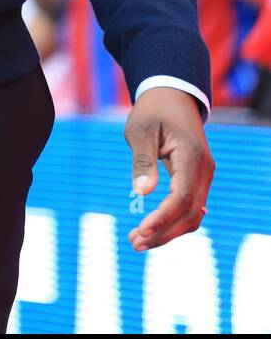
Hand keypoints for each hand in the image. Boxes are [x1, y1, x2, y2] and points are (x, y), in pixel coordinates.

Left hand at [125, 87, 214, 251]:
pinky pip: (190, 207)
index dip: (162, 218)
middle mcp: (204, 169)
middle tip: (134, 243)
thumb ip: (142, 161)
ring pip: (193, 214)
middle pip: (190, 213)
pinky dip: (173, 221)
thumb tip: (142, 192)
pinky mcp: (198, 179)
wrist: (171, 95)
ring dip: (168, 231)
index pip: (181, 198)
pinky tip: (154, 230)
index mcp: (192, 156)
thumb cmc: (153, 110)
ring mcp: (204, 175)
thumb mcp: (140, 131)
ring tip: (138, 240)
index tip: (140, 230)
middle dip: (163, 232)